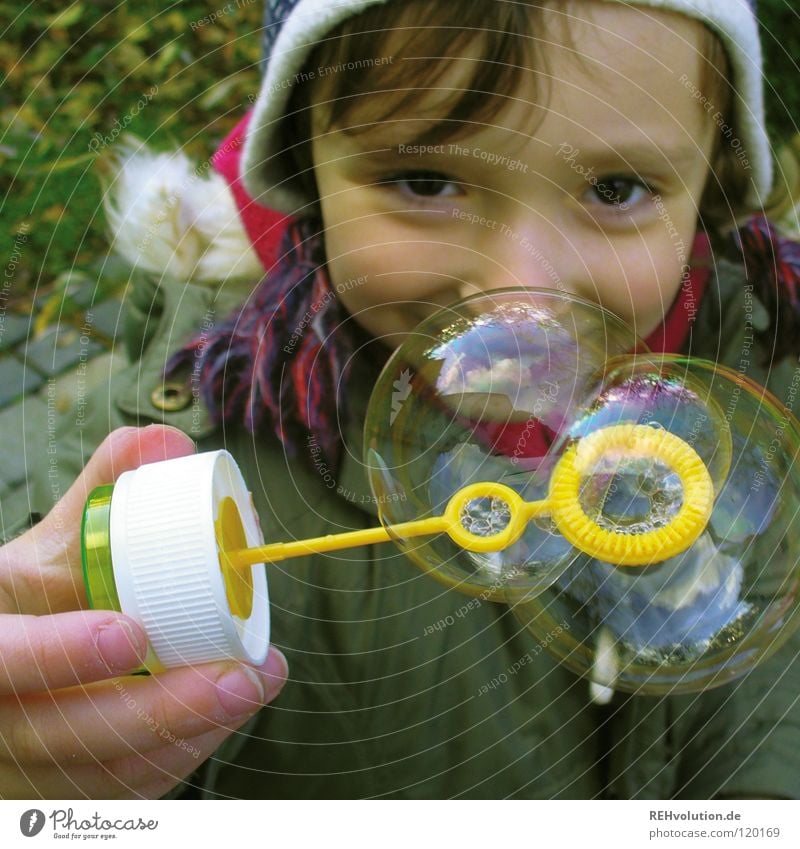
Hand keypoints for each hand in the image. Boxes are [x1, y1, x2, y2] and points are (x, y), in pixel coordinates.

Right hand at [0, 426, 286, 798]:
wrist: (10, 674)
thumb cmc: (28, 603)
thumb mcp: (48, 550)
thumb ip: (102, 493)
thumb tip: (166, 442)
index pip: (1, 662)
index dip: (57, 655)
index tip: (129, 632)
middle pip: (64, 737)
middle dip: (159, 711)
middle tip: (240, 676)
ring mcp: (29, 771)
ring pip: (103, 775)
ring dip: (189, 734)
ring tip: (256, 684)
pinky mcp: (67, 797)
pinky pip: (125, 790)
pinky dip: (182, 753)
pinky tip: (228, 714)